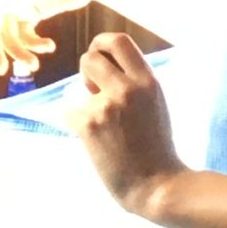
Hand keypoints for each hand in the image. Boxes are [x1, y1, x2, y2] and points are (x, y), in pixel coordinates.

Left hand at [67, 32, 181, 217]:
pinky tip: (93, 140)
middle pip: (90, 58)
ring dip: (82, 103)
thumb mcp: (156, 104)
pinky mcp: (89, 126)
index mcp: (148, 81)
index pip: (118, 41)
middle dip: (86, 71)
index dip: (101, 43)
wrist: (158, 186)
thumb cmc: (158, 149)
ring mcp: (107, 106)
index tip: (97, 54)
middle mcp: (128, 88)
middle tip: (94, 91)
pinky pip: (68, 112)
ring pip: (75, 90)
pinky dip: (75, 124)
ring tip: (103, 126)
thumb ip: (136, 83)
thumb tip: (107, 68)